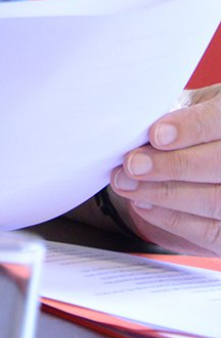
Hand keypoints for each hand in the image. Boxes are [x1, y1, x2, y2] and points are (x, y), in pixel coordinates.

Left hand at [109, 83, 220, 254]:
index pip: (217, 121)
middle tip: (132, 165)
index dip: (188, 129)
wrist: (205, 155)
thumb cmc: (193, 125)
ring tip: (127, 184)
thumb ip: (172, 112)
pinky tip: (143, 203)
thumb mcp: (189, 106)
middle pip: (218, 164)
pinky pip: (207, 231)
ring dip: (164, 195)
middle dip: (170, 166)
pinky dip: (171, 219)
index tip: (156, 135)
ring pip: (212, 201)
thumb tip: (139, 124)